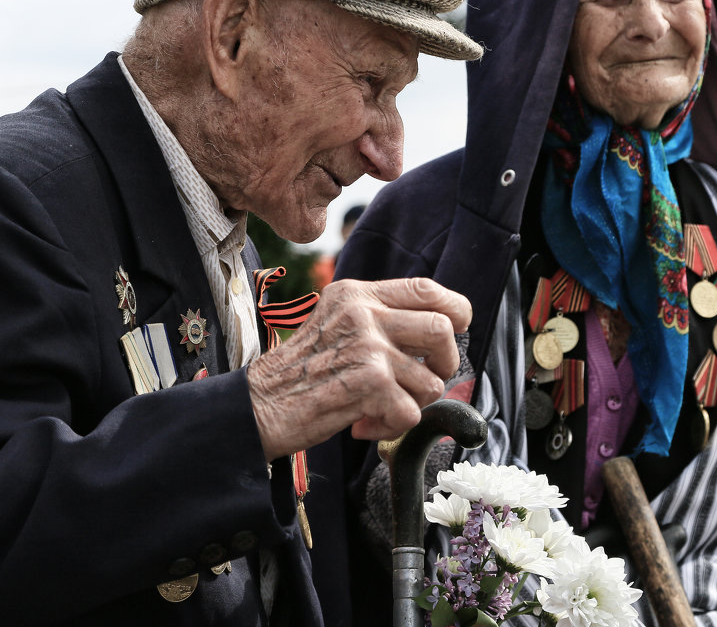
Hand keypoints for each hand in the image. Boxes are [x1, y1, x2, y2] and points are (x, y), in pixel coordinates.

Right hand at [247, 277, 470, 459]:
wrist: (257, 405)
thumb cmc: (300, 372)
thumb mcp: (335, 322)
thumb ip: (378, 317)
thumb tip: (439, 328)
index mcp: (357, 294)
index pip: (426, 288)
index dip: (454, 308)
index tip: (458, 327)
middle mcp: (363, 314)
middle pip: (443, 329)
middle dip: (445, 363)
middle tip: (423, 381)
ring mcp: (368, 347)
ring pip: (432, 380)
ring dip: (413, 404)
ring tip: (382, 409)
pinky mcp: (370, 383)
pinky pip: (411, 413)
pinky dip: (392, 428)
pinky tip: (364, 424)